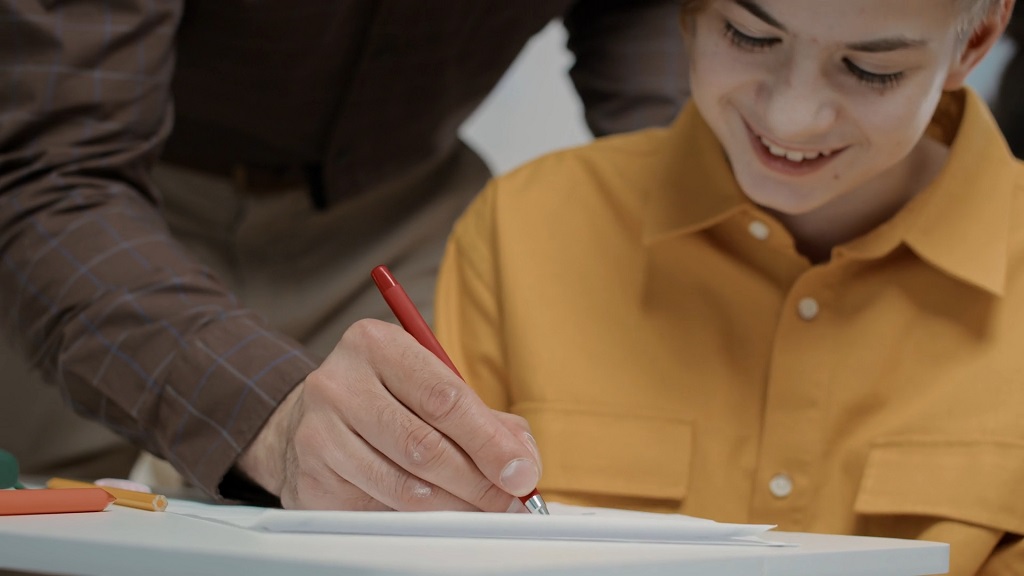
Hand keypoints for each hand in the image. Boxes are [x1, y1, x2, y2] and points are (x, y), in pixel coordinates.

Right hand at [237, 319, 541, 510]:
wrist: (310, 418)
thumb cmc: (387, 399)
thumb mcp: (431, 385)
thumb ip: (484, 418)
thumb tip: (521, 462)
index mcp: (375, 345)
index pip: (443, 397)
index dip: (488, 441)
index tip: (520, 473)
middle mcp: (339, 384)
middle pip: (423, 445)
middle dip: (477, 481)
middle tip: (508, 502)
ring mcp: (318, 433)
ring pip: (402, 485)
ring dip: (454, 506)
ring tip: (481, 511)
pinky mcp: (312, 478)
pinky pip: (378, 509)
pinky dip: (418, 519)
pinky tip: (440, 514)